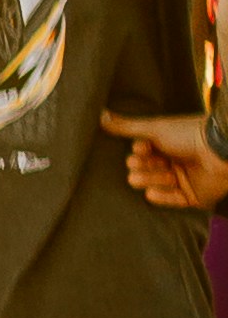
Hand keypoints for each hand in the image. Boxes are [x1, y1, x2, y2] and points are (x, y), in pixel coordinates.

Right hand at [103, 109, 227, 213]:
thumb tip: (100, 115)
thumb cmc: (188, 134)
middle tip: (148, 162)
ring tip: (167, 173)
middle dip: (145, 168)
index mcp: (165, 144)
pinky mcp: (191, 196)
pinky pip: (170, 201)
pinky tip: (154, 192)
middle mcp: (173, 161)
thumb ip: (127, 126)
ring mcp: (182, 180)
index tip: (142, 149)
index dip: (139, 154)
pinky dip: (161, 197)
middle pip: (145, 171)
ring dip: (155, 180)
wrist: (220, 150)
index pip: (141, 155)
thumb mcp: (154, 128)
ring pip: (154, 186)